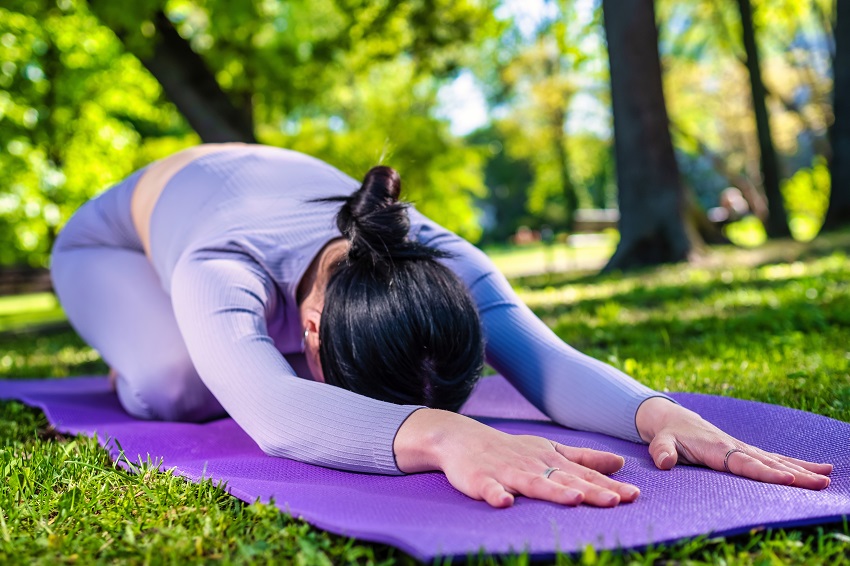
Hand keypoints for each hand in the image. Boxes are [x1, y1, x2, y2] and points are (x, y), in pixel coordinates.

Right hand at [394, 408, 640, 507]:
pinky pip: (489, 489)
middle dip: (592, 491)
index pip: (584, 476)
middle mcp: (533, 465)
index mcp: (550, 460)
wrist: (462, 439)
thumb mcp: (549, 449)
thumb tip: (619, 463)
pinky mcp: (481, 480)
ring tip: (574, 499)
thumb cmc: (510, 449)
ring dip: (553, 491)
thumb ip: (583, 458)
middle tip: (618, 500)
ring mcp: (507, 472)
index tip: (634, 495)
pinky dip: (496, 494)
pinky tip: (504, 502)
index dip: (608, 486)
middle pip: (566, 480)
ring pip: (534, 483)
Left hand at [636, 397, 832, 488]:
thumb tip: (664, 462)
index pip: (744, 463)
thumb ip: (662, 450)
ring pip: (776, 461)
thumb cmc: (667, 434)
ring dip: (802, 470)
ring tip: (827, 478)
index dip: (765, 472)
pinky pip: (774, 459)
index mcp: (717, 448)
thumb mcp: (659, 441)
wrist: (673, 419)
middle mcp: (735, 447)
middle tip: (821, 483)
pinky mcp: (747, 452)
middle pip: (768, 463)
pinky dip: (797, 465)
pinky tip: (819, 470)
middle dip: (795, 474)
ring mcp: (743, 449)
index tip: (788, 479)